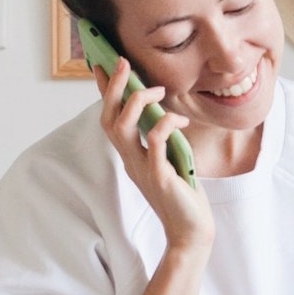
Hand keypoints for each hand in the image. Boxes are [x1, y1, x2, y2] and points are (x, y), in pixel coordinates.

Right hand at [95, 59, 213, 252]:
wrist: (190, 232)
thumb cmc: (184, 197)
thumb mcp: (170, 161)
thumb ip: (163, 141)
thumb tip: (166, 114)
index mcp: (131, 156)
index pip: (111, 119)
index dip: (105, 92)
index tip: (103, 65)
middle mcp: (131, 161)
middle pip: (109, 119)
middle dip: (114, 88)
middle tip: (123, 62)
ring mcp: (142, 168)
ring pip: (122, 127)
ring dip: (137, 101)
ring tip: (157, 90)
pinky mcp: (158, 176)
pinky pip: (154, 141)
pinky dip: (165, 124)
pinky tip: (180, 121)